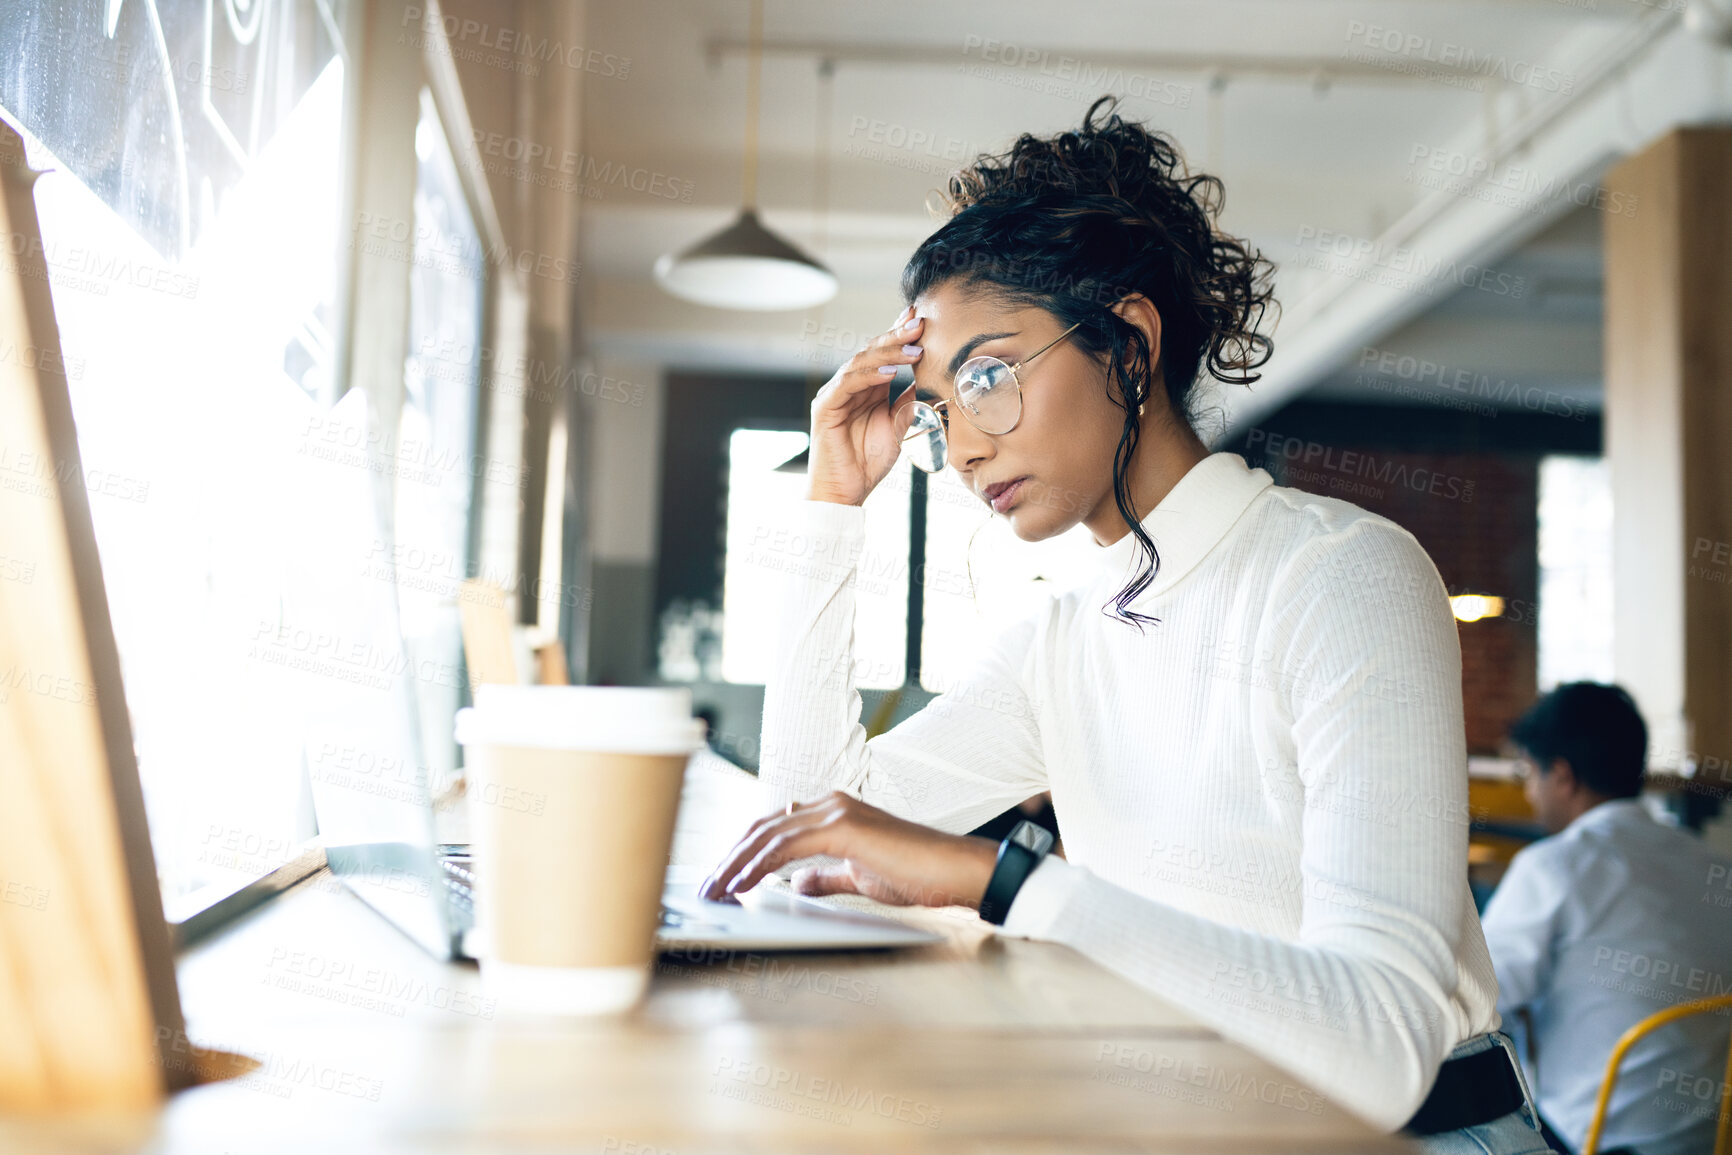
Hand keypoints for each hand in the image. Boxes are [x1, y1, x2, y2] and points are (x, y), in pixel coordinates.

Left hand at [698, 791, 999, 909]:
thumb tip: (795, 883)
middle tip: (706, 886)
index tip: (722, 878)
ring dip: (737, 864)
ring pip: (769, 835)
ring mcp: (837, 812)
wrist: (953, 871)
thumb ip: (826, 876)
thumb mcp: (859, 877)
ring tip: (715, 890)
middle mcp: (831, 804)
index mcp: (834, 812)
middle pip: (764, 828)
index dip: (744, 852)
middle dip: (730, 858)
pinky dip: (760, 865)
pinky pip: (788, 846)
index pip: (775, 829)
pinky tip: (743, 883)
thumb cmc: (916, 874)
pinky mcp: (844, 828)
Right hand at [805, 306, 924, 506]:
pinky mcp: (825, 406)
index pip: (883, 354)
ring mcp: (834, 394)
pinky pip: (848, 383)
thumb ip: (907, 401)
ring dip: (888, 353)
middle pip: (872, 351)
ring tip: (914, 348)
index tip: (922, 318)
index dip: (900, 335)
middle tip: (920, 323)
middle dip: (897, 336)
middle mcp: (848, 385)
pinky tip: (891, 371)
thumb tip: (927, 380)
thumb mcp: (897, 426)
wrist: (844, 492)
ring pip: (861, 362)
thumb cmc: (867, 463)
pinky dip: (870, 375)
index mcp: (866, 387)